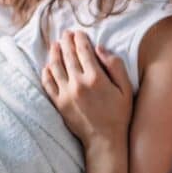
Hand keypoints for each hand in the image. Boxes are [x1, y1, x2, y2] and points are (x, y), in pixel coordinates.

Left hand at [42, 31, 132, 148]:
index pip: (84, 51)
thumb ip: (115, 66)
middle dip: (67, 42)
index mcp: (95, 78)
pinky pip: (48, 84)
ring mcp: (66, 93)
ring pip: (55, 67)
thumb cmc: (119, 114)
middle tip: (66, 33)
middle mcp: (78, 83)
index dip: (80, 39)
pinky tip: (47, 66)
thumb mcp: (125, 89)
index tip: (78, 32)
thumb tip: (101, 49)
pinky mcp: (59, 103)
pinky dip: (46, 73)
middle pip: (68, 56)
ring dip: (54, 53)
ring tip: (55, 45)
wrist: (104, 140)